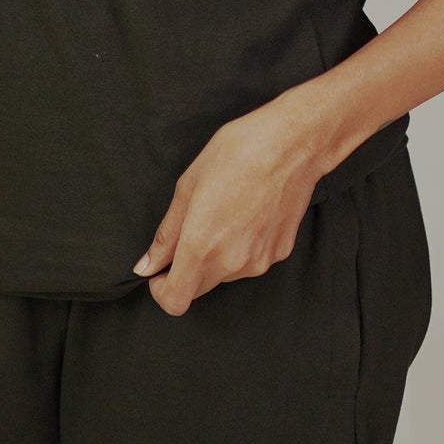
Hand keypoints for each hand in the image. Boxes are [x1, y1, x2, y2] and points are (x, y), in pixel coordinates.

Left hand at [135, 92, 331, 316]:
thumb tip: (148, 264)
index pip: (175, 300)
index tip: (162, 270)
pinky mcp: (280, 252)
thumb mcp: (189, 185)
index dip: (161, 289)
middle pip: (198, 288)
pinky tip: (250, 214)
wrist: (294, 143)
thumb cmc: (240, 152)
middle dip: (188, 268)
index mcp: (202, 246)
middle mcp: (231, 262)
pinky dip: (244, 247)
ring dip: (218, 256)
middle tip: (195, 228)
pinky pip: (251, 261)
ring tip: (229, 212)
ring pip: (226, 274)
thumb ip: (167, 234)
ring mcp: (259, 260)